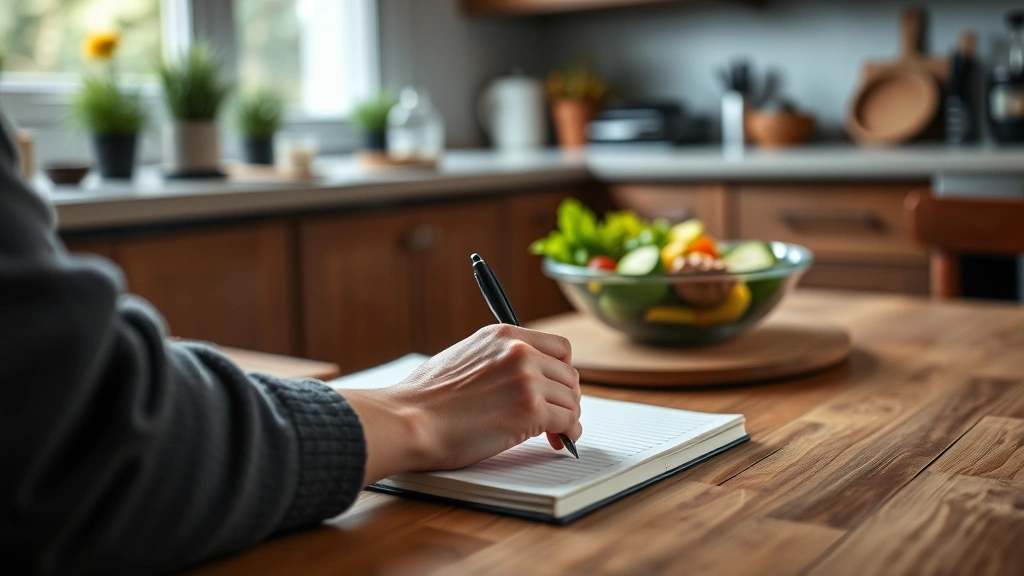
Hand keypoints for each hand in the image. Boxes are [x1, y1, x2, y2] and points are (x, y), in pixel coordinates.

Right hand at [342, 324, 581, 484]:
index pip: (558, 346)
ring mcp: (527, 379)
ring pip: (571, 399)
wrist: (408, 420)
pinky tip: (560, 442)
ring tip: (557, 433)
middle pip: (569, 374)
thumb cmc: (424, 400)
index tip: (558, 387)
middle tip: (559, 416)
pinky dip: (568, 434)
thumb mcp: (463, 359)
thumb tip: (518, 380)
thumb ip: (496, 361)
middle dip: (567, 397)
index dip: (562, 370)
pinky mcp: (530, 410)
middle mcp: (519, 351)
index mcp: (502, 335)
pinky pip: (567, 422)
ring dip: (568, 418)